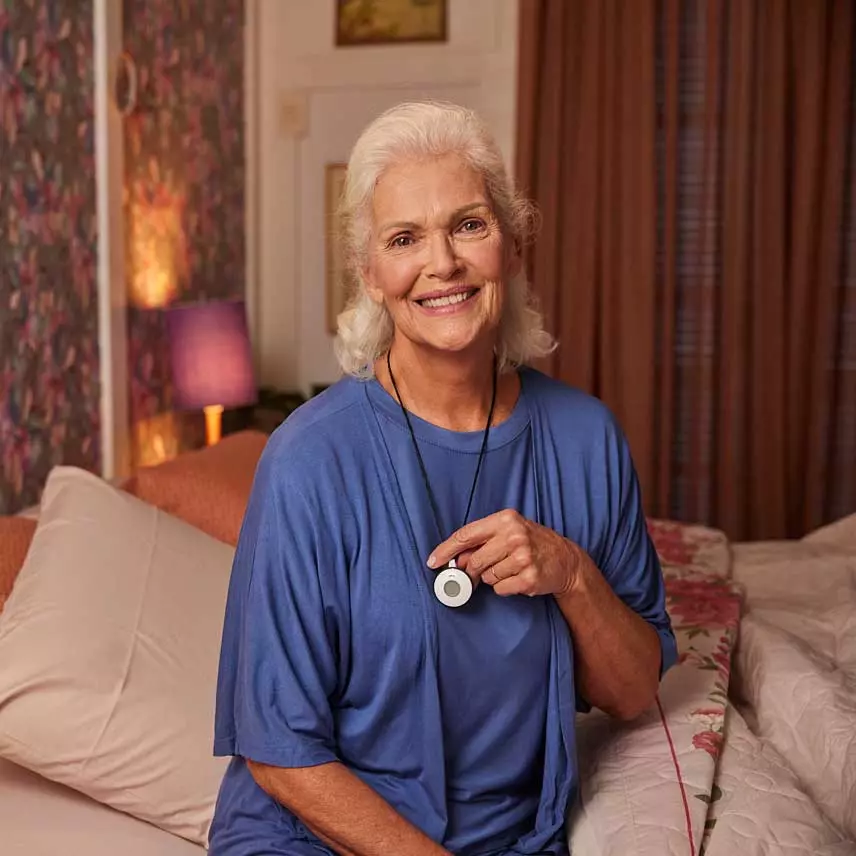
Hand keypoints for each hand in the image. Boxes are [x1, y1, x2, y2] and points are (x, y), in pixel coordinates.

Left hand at [427, 509, 582, 598]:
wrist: (565, 559)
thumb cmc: (532, 543)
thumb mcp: (508, 532)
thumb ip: (482, 541)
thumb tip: (456, 560)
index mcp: (505, 519)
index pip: (466, 535)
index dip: (447, 550)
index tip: (433, 561)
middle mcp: (515, 536)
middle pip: (475, 560)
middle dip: (474, 570)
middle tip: (483, 571)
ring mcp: (523, 558)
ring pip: (487, 577)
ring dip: (493, 578)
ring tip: (510, 569)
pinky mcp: (529, 578)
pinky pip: (500, 589)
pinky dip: (505, 588)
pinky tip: (518, 578)